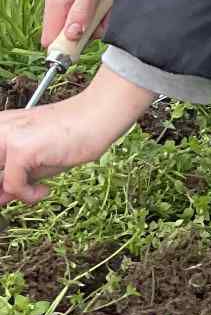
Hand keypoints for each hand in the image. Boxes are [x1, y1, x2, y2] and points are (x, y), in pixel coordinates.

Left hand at [0, 66, 152, 203]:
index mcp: (0, 127)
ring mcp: (7, 137)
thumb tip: (1, 197)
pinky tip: (44, 189)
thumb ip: (16, 177)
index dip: (2, 180)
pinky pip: (13, 185)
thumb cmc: (74, 134)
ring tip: (34, 190)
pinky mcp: (20, 148)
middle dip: (4, 188)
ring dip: (14, 192)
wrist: (97, 117)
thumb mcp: (38, 161)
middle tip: (16, 196)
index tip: (7, 193)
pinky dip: (28, 194)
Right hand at [43, 0, 124, 53]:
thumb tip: (71, 37)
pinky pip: (93, 6)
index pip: (51, 36)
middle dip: (91, 31)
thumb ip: (81, 11)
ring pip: (85, 19)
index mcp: (57, 0)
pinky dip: (105, 5)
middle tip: (106, 15)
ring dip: (101, 16)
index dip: (67, 47)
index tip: (85, 48)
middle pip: (71, 31)